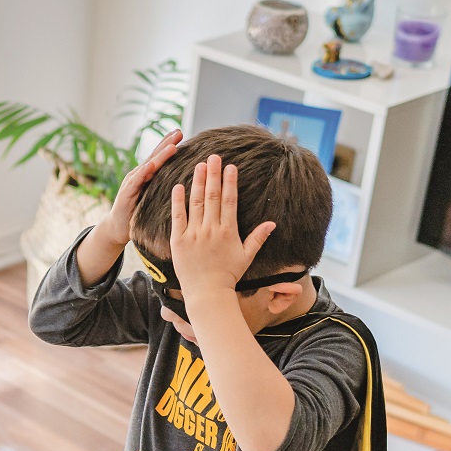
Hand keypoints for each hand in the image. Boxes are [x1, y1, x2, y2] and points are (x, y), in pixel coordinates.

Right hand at [92, 131, 181, 250]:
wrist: (117, 228)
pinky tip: (151, 165)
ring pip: (148, 165)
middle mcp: (139, 175)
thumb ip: (164, 188)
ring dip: (160, 155)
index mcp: (147, 176)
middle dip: (167, 143)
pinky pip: (136, 181)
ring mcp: (132, 182)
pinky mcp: (126, 193)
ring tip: (172, 146)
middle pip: (155, 156)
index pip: (160, 157)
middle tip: (179, 132)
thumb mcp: (154, 198)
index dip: (170, 144)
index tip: (182, 133)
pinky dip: (143, 172)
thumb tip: (183, 181)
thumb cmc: (138, 215)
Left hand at [168, 155, 275, 298]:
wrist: (207, 294)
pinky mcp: (178, 241)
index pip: (230, 200)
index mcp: (228, 231)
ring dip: (198, 182)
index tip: (230, 166)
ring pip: (196, 203)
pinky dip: (178, 201)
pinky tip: (178, 186)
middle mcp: (211, 230)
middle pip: (213, 196)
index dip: (230, 181)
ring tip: (199, 165)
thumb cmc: (228, 276)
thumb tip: (272, 223)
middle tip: (213, 156)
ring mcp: (194, 234)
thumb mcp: (246, 256)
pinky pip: (177, 217)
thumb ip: (258, 238)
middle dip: (214, 174)